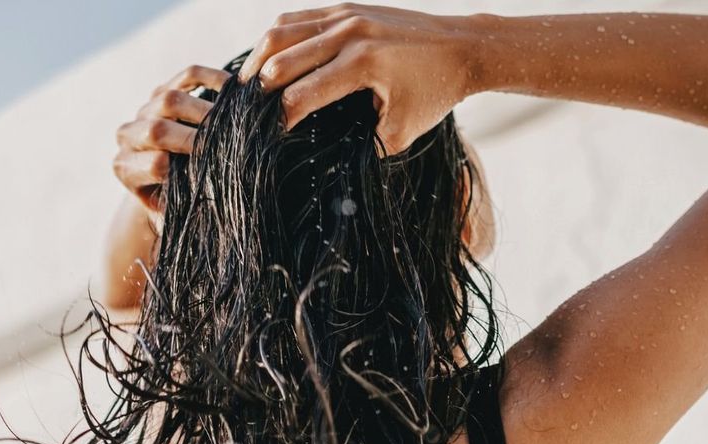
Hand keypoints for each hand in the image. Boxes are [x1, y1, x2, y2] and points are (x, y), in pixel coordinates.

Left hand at [112, 65, 230, 217]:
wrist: (164, 178)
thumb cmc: (176, 201)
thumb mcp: (175, 214)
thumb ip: (182, 213)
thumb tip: (206, 213)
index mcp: (127, 169)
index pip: (153, 164)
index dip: (184, 167)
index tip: (213, 171)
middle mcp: (129, 136)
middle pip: (157, 129)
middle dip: (197, 137)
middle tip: (228, 143)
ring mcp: (144, 109)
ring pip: (168, 99)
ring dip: (205, 109)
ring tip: (235, 119)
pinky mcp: (163, 89)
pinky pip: (185, 76)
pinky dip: (211, 78)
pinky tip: (234, 88)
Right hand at [237, 3, 477, 155]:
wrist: (461, 48)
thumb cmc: (434, 94)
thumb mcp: (401, 132)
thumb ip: (363, 146)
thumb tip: (329, 164)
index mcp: (362, 64)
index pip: (301, 94)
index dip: (280, 120)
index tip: (270, 140)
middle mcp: (349, 33)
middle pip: (280, 60)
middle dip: (259, 92)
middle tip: (246, 117)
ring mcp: (345, 14)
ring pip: (280, 32)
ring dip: (257, 60)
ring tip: (246, 88)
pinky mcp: (345, 7)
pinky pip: (295, 19)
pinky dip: (275, 40)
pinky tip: (266, 63)